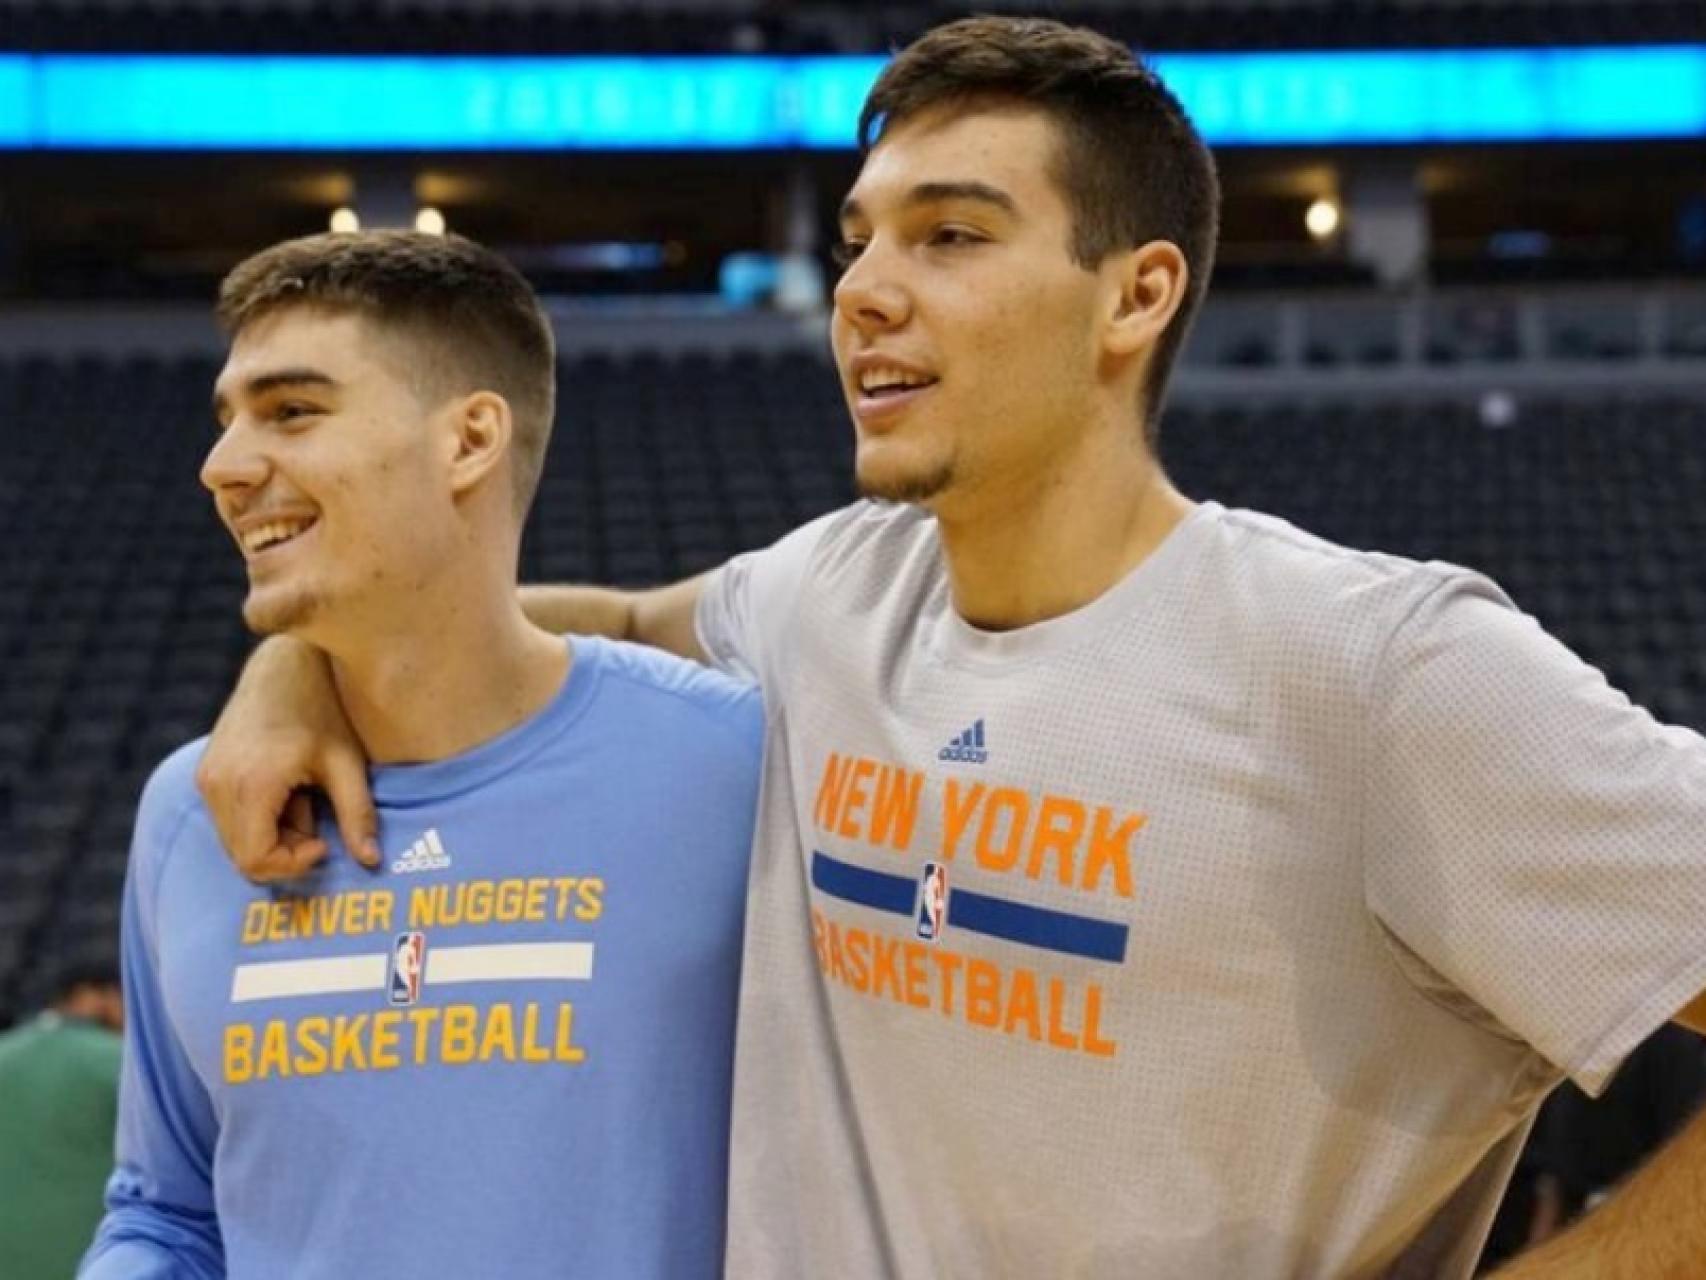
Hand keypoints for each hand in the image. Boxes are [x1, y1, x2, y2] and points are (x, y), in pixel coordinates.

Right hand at [195, 636, 380, 880]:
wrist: (285, 662)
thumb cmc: (323, 709)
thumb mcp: (347, 763)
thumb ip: (358, 815)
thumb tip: (371, 861)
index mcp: (252, 783)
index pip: (256, 860)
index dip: (293, 863)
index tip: (324, 841)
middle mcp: (218, 783)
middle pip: (243, 856)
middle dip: (285, 849)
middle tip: (316, 813)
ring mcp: (207, 777)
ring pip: (235, 840)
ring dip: (274, 834)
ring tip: (304, 795)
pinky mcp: (206, 772)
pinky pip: (229, 819)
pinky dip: (260, 818)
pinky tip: (288, 787)